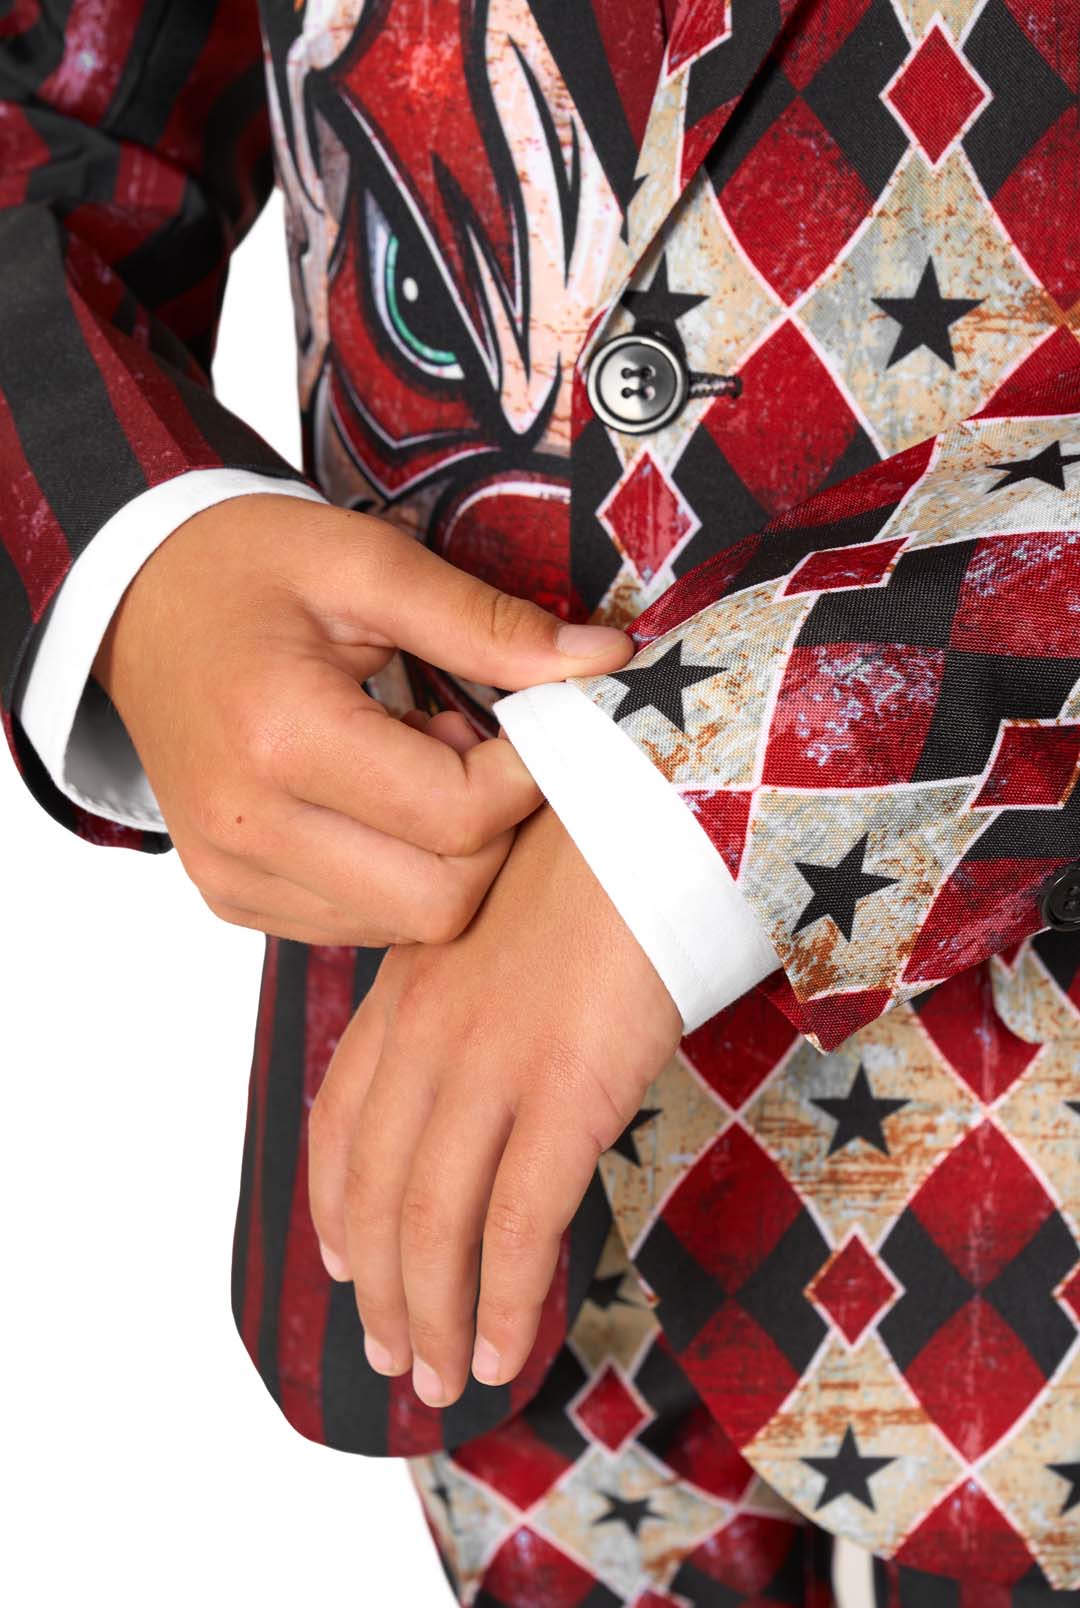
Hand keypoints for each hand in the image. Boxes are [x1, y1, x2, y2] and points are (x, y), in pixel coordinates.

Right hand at [93, 494, 630, 944]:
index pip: (459, 815)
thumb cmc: (248, 569)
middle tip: (474, 748)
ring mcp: (231, 874)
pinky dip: (398, 877)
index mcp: (280, 736)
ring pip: (407, 926)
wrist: (134, 603)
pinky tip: (378, 802)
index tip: (529, 721)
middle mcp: (245, 828)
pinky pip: (358, 927)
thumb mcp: (366, 563)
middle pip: (442, 898)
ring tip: (416, 764)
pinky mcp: (230, 897)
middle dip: (494, 832)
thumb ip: (486, 622)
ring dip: (447, 858)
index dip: (525, 775)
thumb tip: (605, 662)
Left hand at [307, 803, 683, 1405]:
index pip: (341, 1116)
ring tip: (444, 1382)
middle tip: (395, 1356)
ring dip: (434, 1316)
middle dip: (382, 1288)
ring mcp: (493, 1059)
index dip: (333, 1203)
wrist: (661, 797)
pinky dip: (505, 1299)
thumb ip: (484, 981)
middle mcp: (431, 1029)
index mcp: (412, 983)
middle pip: (375, 1187)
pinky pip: (519, 1222)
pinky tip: (508, 1350)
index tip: (344, 1263)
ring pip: (433, 1221)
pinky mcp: (567, 1087)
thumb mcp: (511, 911)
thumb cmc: (605, 848)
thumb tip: (511, 1046)